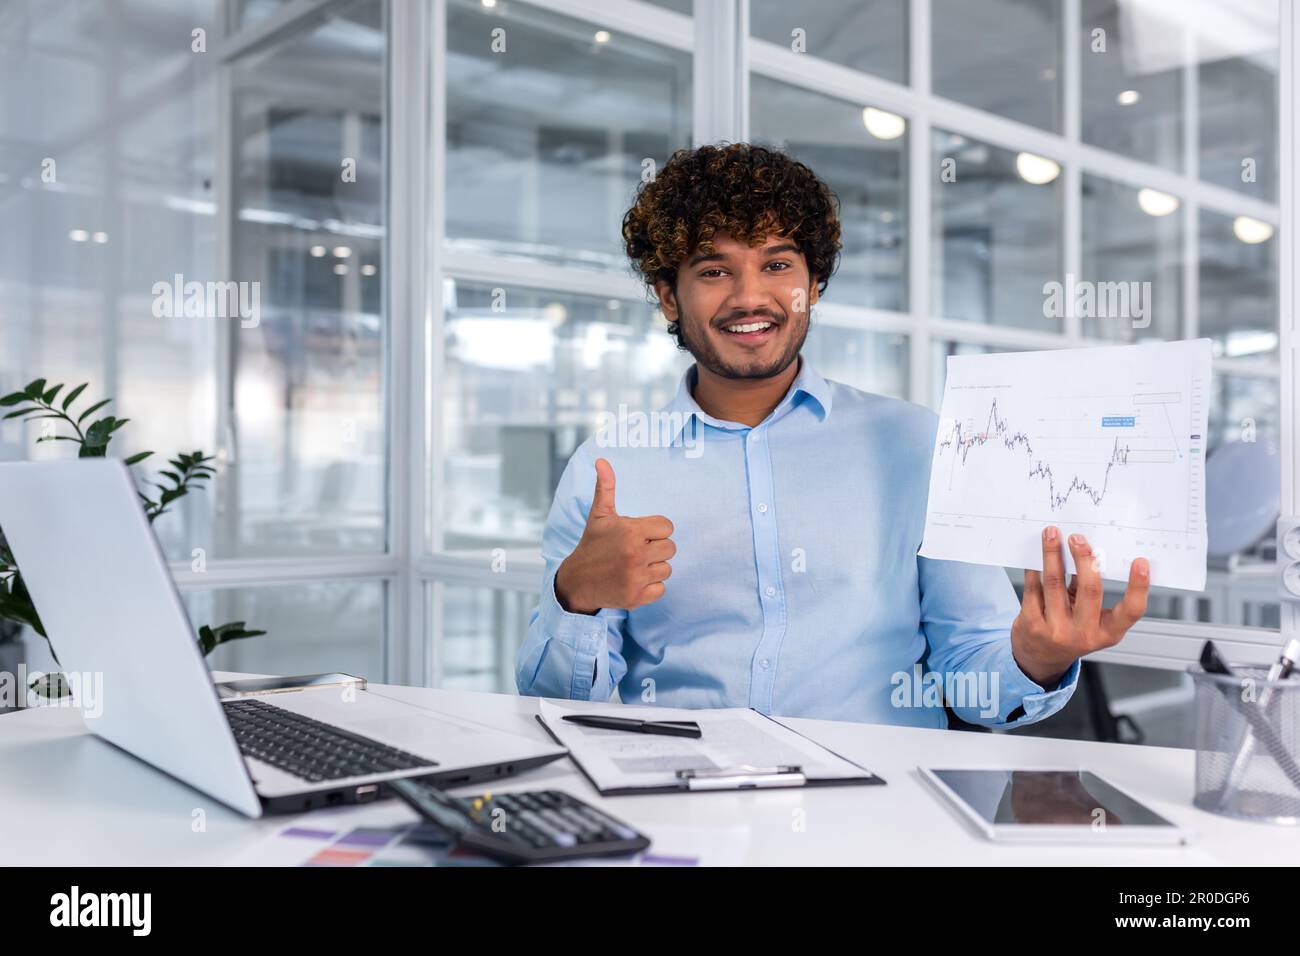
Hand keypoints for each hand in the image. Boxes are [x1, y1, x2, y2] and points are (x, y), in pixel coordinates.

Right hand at [554, 458, 674, 614]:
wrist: (577, 581)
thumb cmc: (592, 544)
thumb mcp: (599, 515)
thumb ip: (605, 487)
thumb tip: (601, 460)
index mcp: (630, 531)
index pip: (667, 527)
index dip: (655, 530)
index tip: (638, 534)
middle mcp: (635, 554)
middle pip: (671, 548)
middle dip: (655, 549)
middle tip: (635, 551)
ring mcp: (636, 577)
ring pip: (667, 569)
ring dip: (653, 568)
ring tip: (633, 566)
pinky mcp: (637, 597)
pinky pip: (661, 589)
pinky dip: (650, 587)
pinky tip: (633, 580)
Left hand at [1011, 526, 1148, 687]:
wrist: (1039, 658)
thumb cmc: (1072, 631)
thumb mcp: (1091, 619)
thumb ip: (1090, 591)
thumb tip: (1087, 552)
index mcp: (1108, 633)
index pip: (1131, 611)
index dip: (1139, 587)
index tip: (1140, 561)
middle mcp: (1084, 634)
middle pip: (1090, 590)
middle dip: (1084, 559)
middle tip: (1078, 538)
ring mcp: (1056, 631)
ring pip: (1055, 583)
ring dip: (1052, 554)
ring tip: (1052, 534)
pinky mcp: (1032, 625)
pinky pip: (1033, 588)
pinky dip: (1034, 569)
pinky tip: (1035, 556)